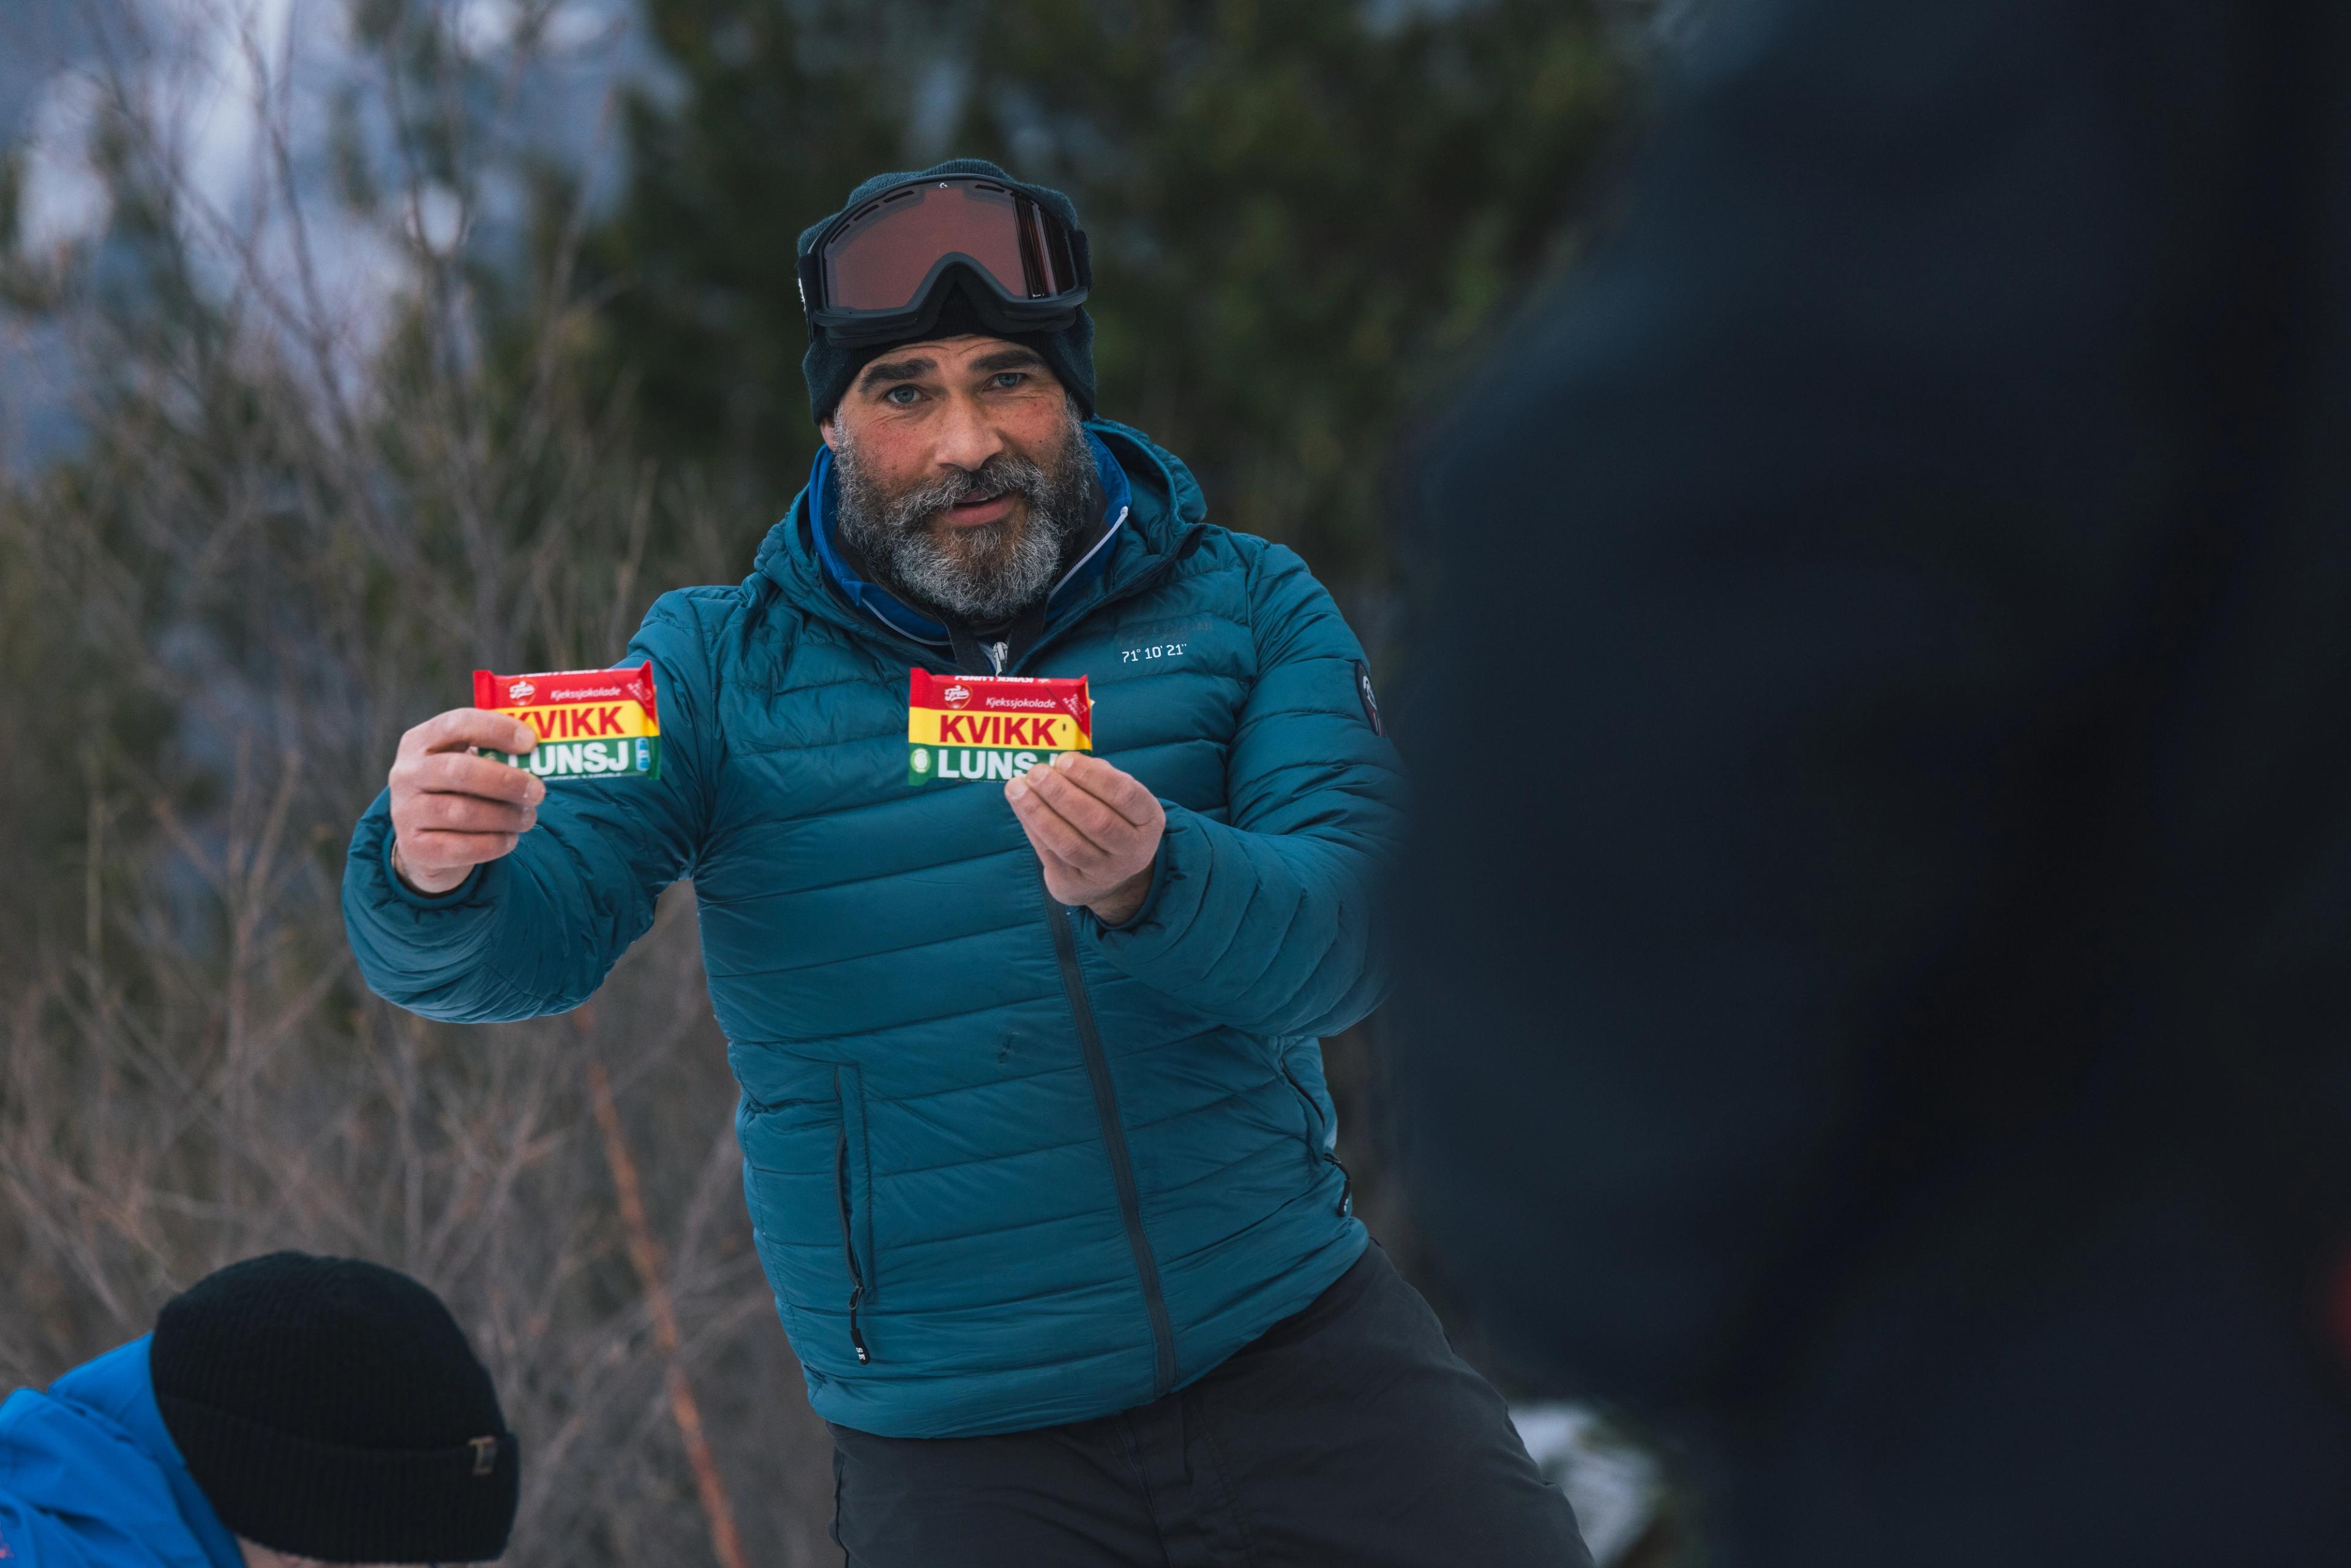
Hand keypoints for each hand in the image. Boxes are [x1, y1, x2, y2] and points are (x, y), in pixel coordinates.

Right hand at [387, 708, 545, 894]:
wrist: (426, 840)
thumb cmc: (458, 791)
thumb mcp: (467, 764)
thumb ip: (494, 754)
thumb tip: (542, 754)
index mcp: (420, 741)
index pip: (457, 724)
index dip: (496, 730)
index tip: (531, 742)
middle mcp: (406, 773)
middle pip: (459, 771)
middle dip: (506, 781)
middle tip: (538, 792)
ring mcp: (405, 810)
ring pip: (461, 812)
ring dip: (504, 816)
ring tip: (528, 818)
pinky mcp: (413, 846)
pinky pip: (458, 847)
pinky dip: (492, 844)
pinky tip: (510, 839)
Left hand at [1006, 753, 1164, 924]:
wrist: (1112, 876)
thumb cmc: (1112, 819)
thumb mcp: (1117, 798)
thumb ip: (1097, 776)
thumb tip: (1061, 762)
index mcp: (1149, 820)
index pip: (1126, 795)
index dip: (1093, 777)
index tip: (1064, 760)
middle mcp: (1133, 850)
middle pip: (1097, 821)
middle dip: (1061, 793)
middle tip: (1036, 772)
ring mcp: (1105, 872)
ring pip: (1070, 843)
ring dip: (1039, 812)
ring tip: (1017, 787)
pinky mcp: (1076, 885)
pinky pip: (1050, 855)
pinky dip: (1032, 828)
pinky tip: (1020, 807)